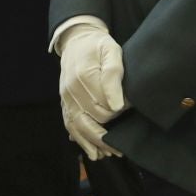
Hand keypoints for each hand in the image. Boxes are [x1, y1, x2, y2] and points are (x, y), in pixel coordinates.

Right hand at [58, 22, 125, 160]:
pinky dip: (81, 141)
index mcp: (83, 76)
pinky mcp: (64, 104)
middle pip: (91, 120)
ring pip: (79, 128)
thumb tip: (117, 104)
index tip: (131, 109)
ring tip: (112, 153)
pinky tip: (94, 152)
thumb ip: (114, 74)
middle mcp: (70, 90)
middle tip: (124, 137)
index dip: (119, 112)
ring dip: (95, 143)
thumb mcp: (111, 50)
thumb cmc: (98, 45)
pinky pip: (70, 126)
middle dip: (109, 131)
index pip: (103, 106)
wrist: (77, 41)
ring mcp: (65, 98)